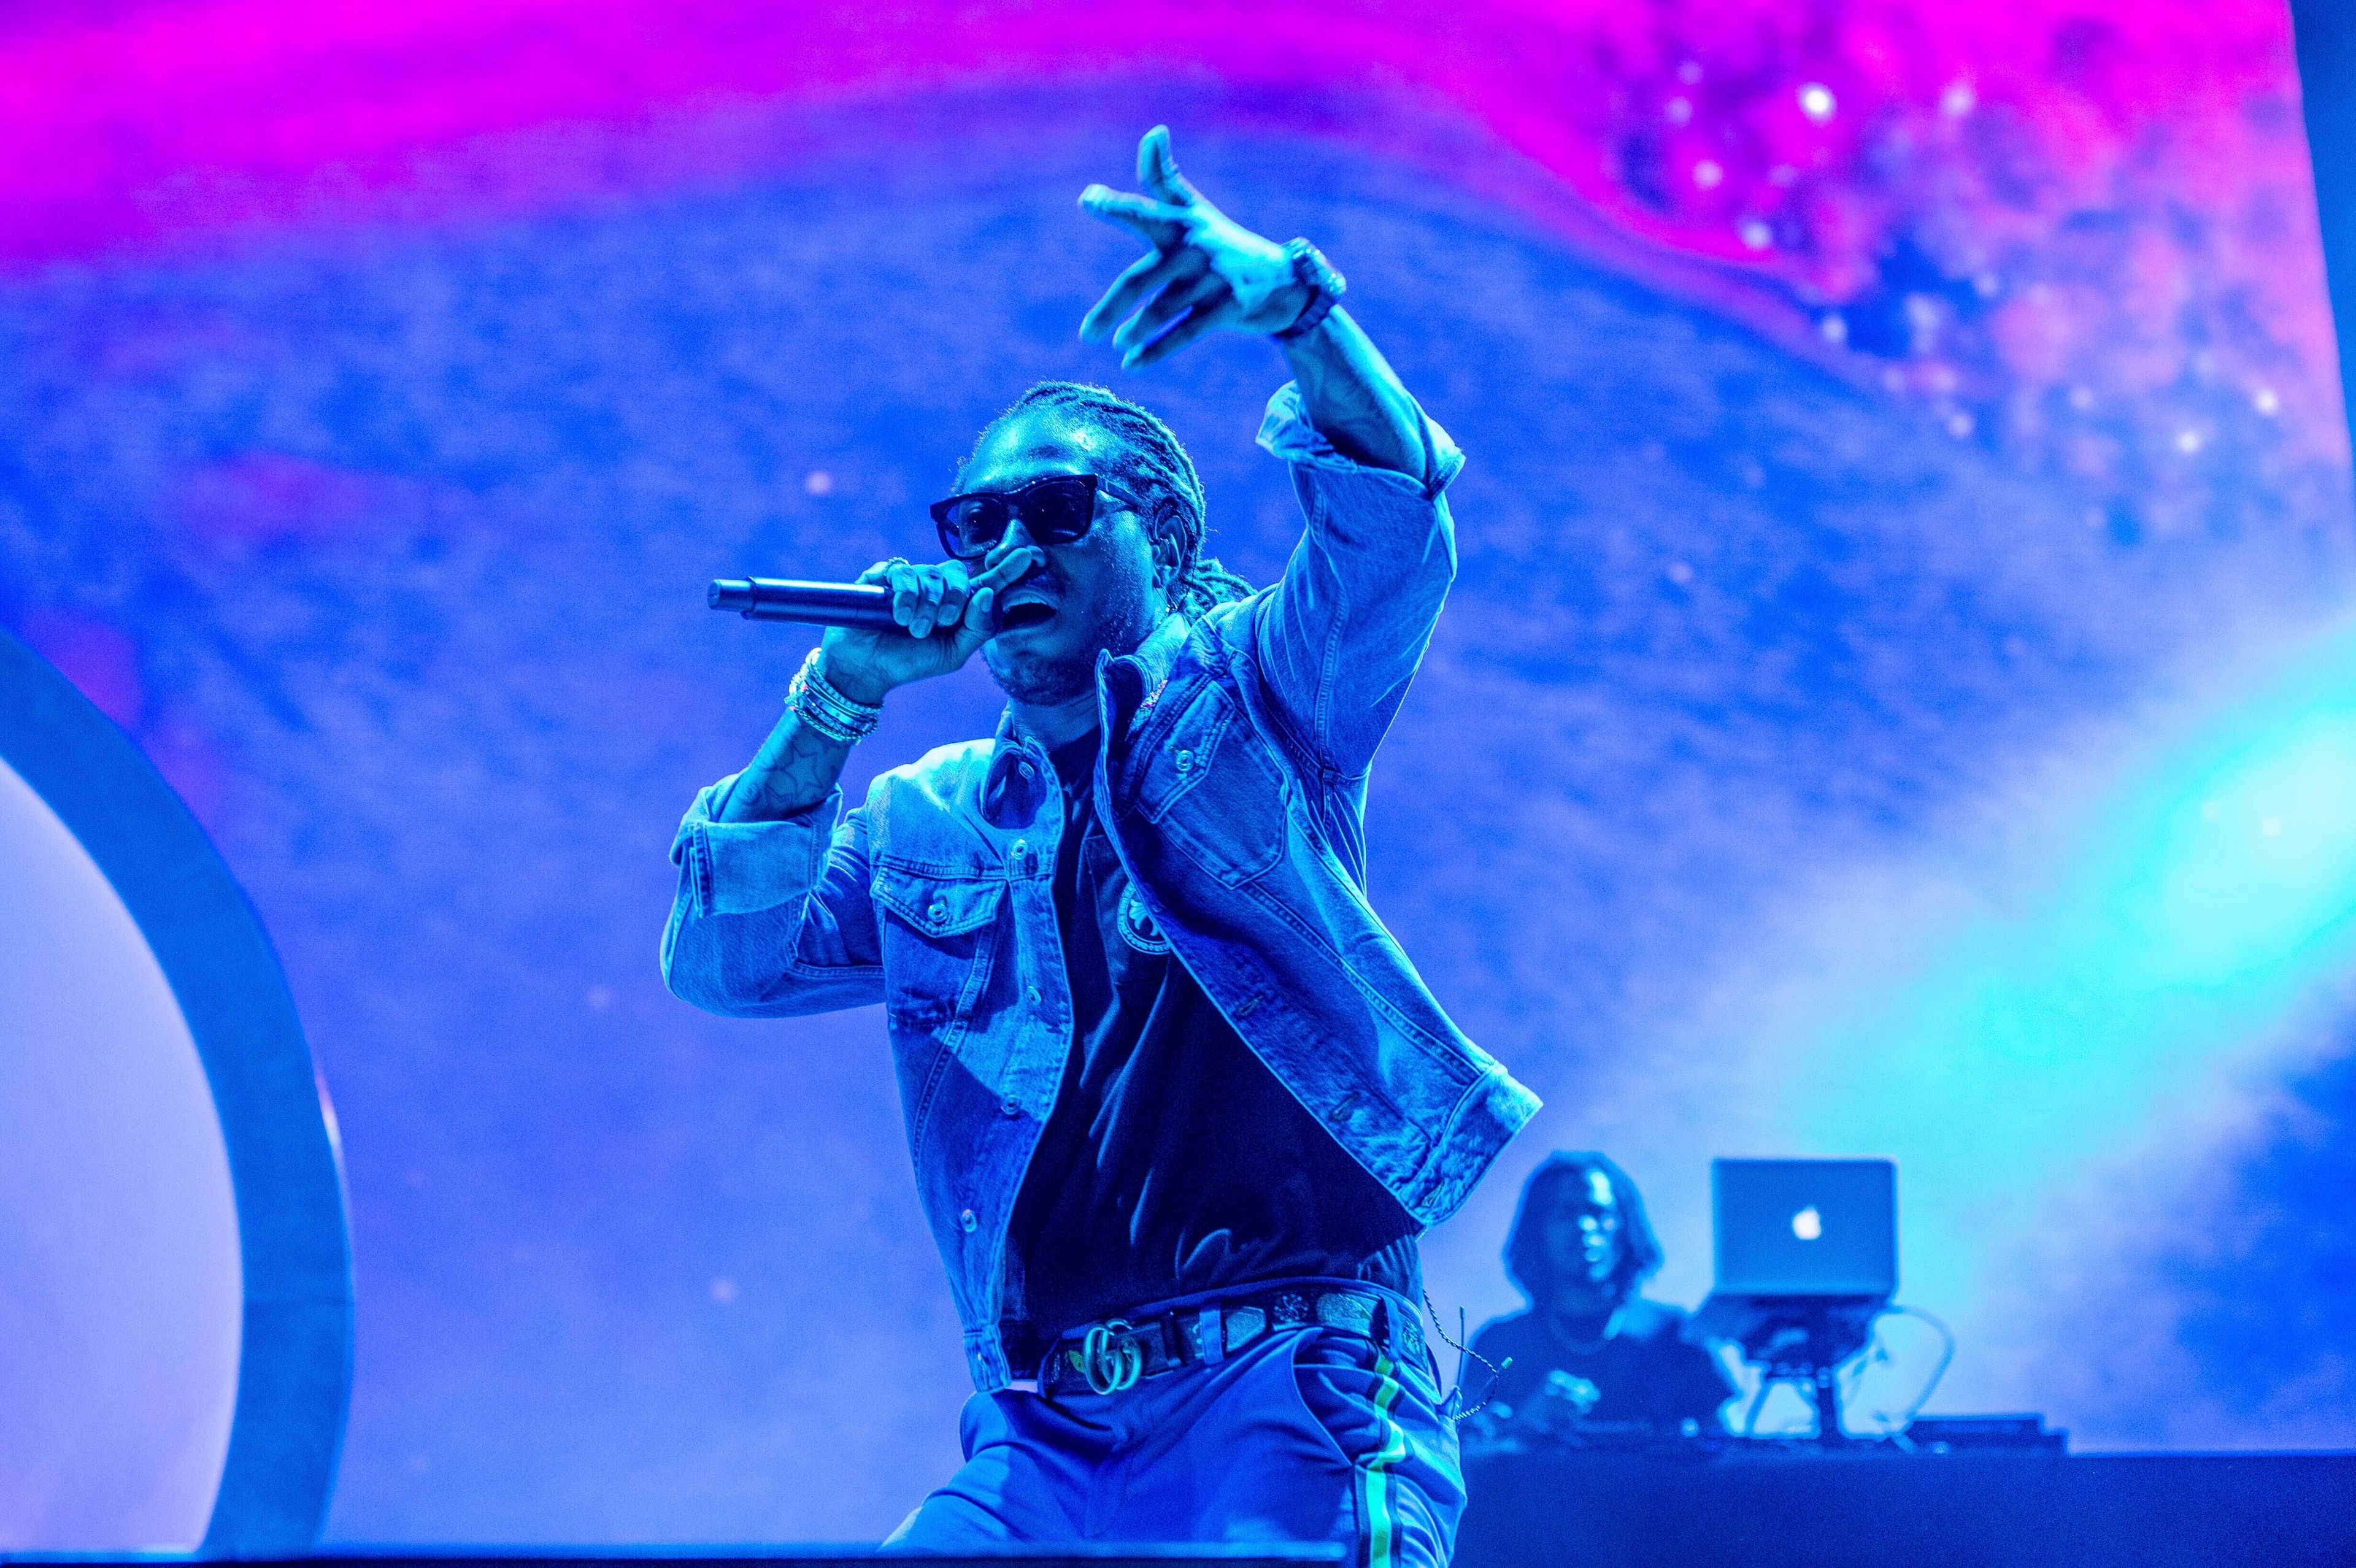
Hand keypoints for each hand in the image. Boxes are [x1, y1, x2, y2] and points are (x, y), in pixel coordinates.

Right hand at [815, 543, 1042, 703]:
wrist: (866, 670)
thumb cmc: (911, 663)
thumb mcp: (953, 654)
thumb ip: (978, 628)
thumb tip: (988, 594)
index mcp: (956, 608)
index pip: (985, 583)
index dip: (1006, 569)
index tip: (1028, 555)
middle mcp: (935, 590)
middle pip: (957, 574)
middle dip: (954, 598)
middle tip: (941, 623)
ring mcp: (908, 582)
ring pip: (930, 574)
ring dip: (927, 605)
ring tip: (914, 628)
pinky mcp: (882, 578)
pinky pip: (902, 571)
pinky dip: (905, 595)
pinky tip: (899, 615)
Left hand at [1079, 125, 1313, 367]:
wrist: (1284, 281)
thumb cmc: (1224, 243)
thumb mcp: (1195, 211)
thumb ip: (1164, 178)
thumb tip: (1153, 131)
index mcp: (1181, 225)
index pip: (1144, 212)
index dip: (1117, 207)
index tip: (1088, 199)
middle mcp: (1195, 248)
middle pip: (1141, 279)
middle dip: (1111, 308)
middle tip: (1086, 334)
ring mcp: (1213, 279)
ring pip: (1162, 310)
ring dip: (1137, 332)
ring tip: (1117, 346)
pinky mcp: (1230, 306)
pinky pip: (1186, 332)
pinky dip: (1158, 350)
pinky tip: (1133, 364)